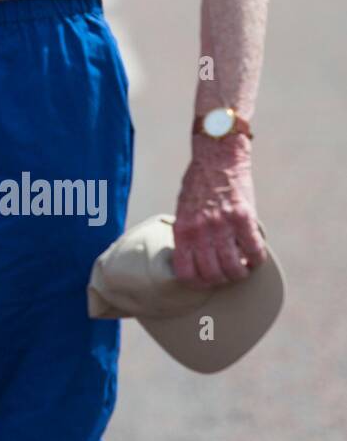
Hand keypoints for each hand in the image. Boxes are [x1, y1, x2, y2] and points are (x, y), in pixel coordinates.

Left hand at [171, 137, 267, 288]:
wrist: (217, 157)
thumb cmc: (199, 183)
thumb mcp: (183, 209)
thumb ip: (188, 233)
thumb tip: (194, 259)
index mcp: (182, 230)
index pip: (186, 273)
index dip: (198, 284)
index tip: (207, 281)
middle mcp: (200, 230)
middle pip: (212, 275)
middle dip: (222, 280)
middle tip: (228, 273)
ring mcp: (222, 225)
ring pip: (234, 268)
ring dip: (241, 273)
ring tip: (243, 266)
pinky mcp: (243, 217)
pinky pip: (254, 251)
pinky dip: (257, 259)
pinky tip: (255, 254)